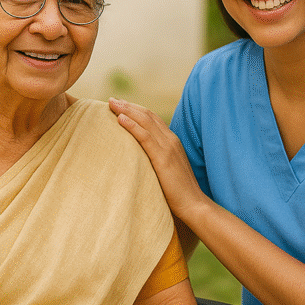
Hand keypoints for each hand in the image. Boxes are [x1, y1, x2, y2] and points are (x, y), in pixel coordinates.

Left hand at [108, 98, 206, 219]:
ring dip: (127, 110)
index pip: (152, 119)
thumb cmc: (179, 192)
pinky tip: (120, 119)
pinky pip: (145, 137)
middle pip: (147, 116)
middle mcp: (171, 140)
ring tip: (111, 104)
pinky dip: (132, 126)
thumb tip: (140, 160)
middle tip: (111, 100)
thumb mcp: (167, 170)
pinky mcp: (163, 158)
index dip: (136, 110)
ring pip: (145, 122)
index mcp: (172, 142)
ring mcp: (168, 148)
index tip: (120, 105)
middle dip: (128, 106)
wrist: (193, 204)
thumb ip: (157, 160)